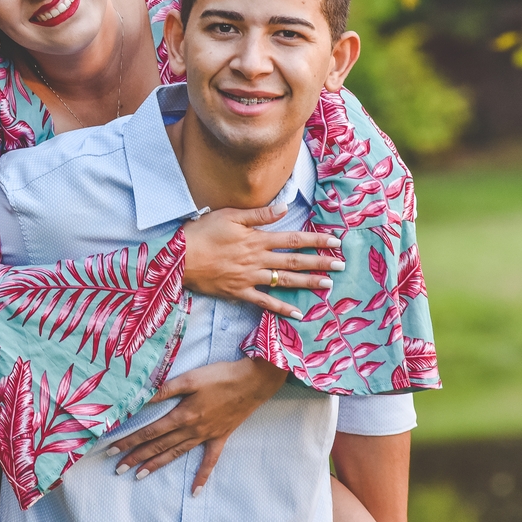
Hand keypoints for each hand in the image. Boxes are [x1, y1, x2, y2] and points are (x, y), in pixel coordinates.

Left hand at [105, 357, 287, 494]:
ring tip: (139, 475)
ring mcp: (206, 436)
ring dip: (157, 465)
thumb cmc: (220, 376)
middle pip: (159, 445)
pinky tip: (195, 491)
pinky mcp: (220, 438)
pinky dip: (202, 476)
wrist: (253, 382)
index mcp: (183, 415)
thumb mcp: (190, 378)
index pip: (150, 431)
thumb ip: (165, 389)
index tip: (113, 449)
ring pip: (176, 453)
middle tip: (117, 468)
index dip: (130, 440)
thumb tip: (142, 397)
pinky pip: (210, 461)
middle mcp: (192, 430)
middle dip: (137, 456)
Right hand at [182, 204, 342, 318]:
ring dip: (308, 284)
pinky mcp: (239, 292)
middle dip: (320, 262)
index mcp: (258, 239)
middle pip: (295, 262)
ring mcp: (250, 278)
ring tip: (328, 285)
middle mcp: (258, 260)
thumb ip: (259, 214)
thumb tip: (284, 207)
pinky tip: (298, 314)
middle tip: (341, 265)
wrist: (180, 257)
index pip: (295, 239)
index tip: (335, 241)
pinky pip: (265, 302)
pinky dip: (282, 309)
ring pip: (285, 282)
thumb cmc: (203, 232)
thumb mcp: (231, 216)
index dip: (317, 240)